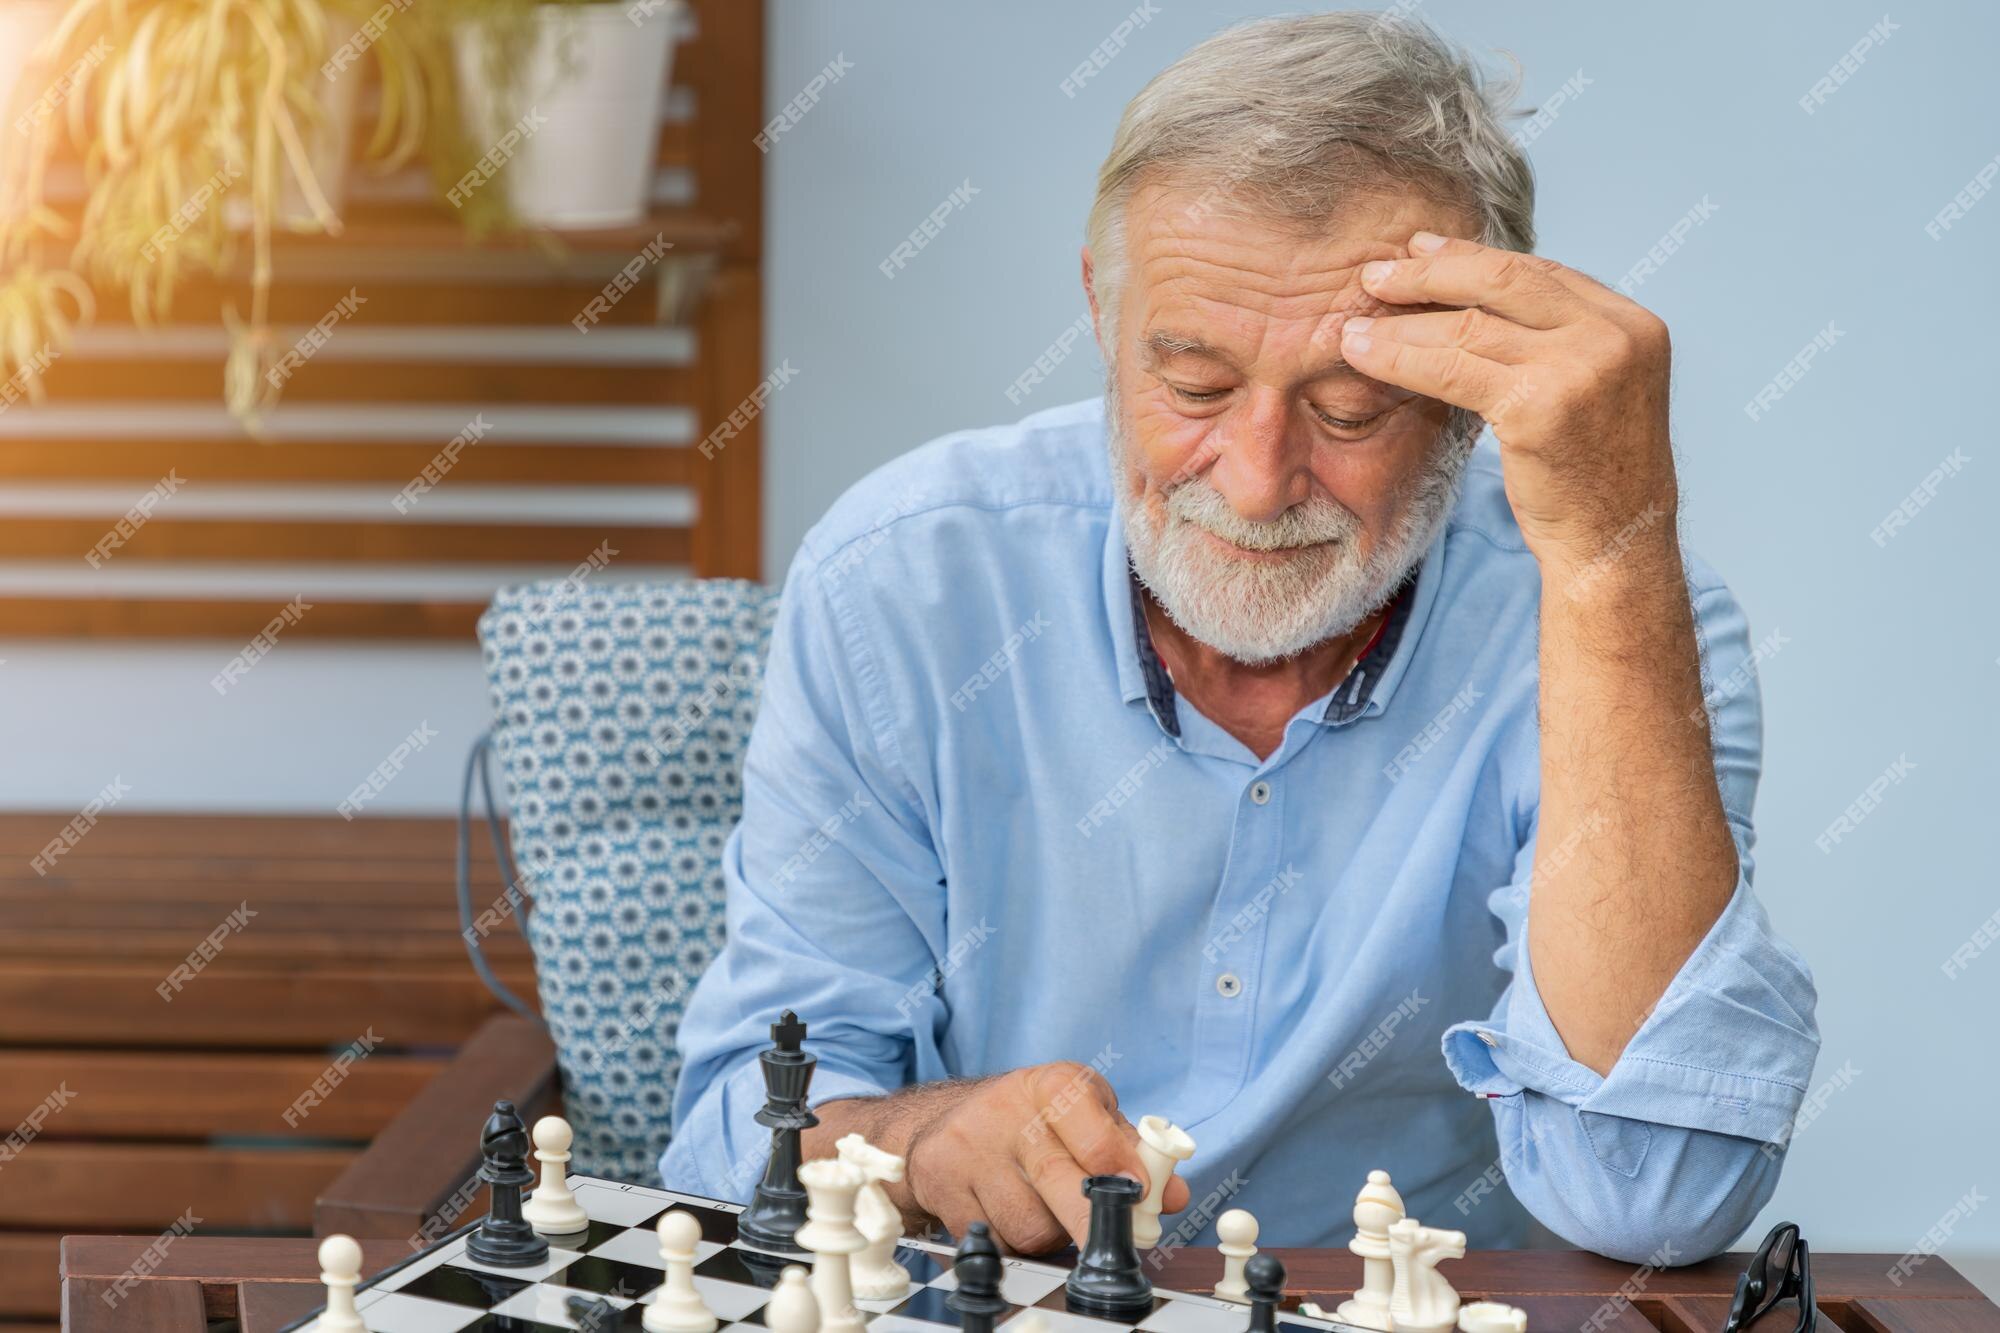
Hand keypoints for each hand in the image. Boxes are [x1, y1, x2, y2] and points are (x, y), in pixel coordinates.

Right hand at [811, 1063, 1189, 1253]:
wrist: (949, 1119)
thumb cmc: (1035, 1120)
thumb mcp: (1086, 1115)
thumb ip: (1132, 1154)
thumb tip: (1175, 1196)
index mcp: (1054, 1085)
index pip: (1097, 1138)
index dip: (1124, 1175)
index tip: (1141, 1198)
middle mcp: (1007, 1110)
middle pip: (1061, 1184)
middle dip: (1093, 1223)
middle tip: (1111, 1240)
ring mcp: (968, 1146)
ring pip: (1027, 1224)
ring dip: (1049, 1236)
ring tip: (1047, 1212)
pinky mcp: (939, 1179)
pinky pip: (992, 1238)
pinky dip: (1010, 1242)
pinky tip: (1009, 1214)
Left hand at [1339, 231, 1679, 582]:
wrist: (1612, 543)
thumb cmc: (1593, 477)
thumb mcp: (1595, 392)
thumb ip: (1556, 341)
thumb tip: (1481, 296)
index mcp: (1632, 325)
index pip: (1541, 271)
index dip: (1474, 257)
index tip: (1423, 250)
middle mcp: (1613, 336)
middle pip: (1504, 280)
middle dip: (1431, 272)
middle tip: (1376, 273)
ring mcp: (1580, 368)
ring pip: (1470, 326)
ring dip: (1402, 322)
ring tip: (1354, 323)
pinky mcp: (1539, 406)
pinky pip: (1452, 370)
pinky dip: (1401, 358)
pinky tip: (1364, 356)